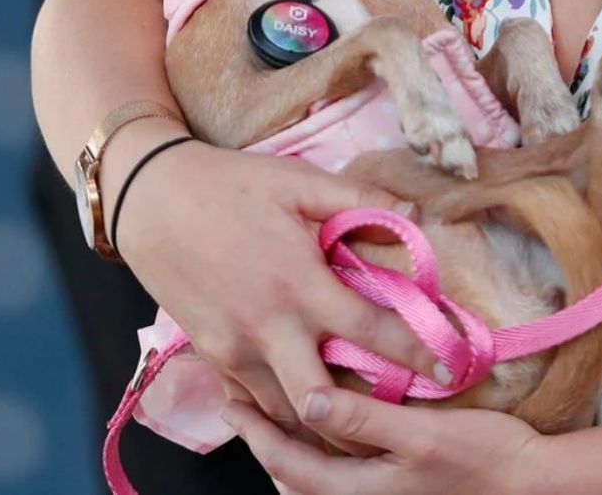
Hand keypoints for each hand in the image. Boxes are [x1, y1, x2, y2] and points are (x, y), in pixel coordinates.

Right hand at [114, 135, 446, 441]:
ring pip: (288, 414)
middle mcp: (268, 329)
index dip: (418, 354)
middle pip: (327, 404)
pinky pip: (254, 402)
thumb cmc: (229, 185)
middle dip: (368, 418)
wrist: (149, 199)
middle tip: (403, 412)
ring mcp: (234, 350)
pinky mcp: (212, 356)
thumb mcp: (298, 181)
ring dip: (325, 419)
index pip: (372, 332)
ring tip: (361, 414)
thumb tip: (416, 213)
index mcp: (299, 284)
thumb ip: (360, 200)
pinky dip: (284, 409)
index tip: (452, 368)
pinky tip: (309, 400)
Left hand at [220, 387, 547, 494]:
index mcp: (355, 490)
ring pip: (313, 475)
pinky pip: (339, 470)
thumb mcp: (420, 433)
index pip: (284, 463)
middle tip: (240, 398)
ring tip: (273, 407)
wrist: (531, 484)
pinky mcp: (395, 485)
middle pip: (291, 474)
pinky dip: (319, 447)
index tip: (228, 400)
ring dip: (289, 442)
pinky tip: (326, 422)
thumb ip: (363, 418)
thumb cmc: (482, 457)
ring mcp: (378, 494)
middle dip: (262, 438)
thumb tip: (307, 401)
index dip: (253, 432)